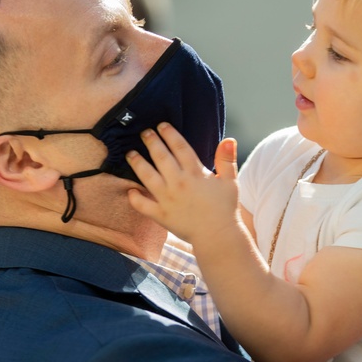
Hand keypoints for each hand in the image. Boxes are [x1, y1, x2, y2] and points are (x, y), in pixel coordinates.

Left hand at [126, 123, 239, 244]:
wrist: (218, 236)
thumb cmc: (225, 208)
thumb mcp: (230, 181)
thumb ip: (226, 159)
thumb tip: (228, 139)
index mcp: (195, 173)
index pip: (180, 147)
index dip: (170, 134)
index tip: (161, 125)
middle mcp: (179, 183)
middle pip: (161, 157)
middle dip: (151, 142)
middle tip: (144, 133)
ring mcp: (167, 199)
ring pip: (148, 177)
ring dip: (138, 163)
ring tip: (130, 154)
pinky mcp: (161, 215)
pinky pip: (143, 205)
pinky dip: (135, 198)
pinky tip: (130, 190)